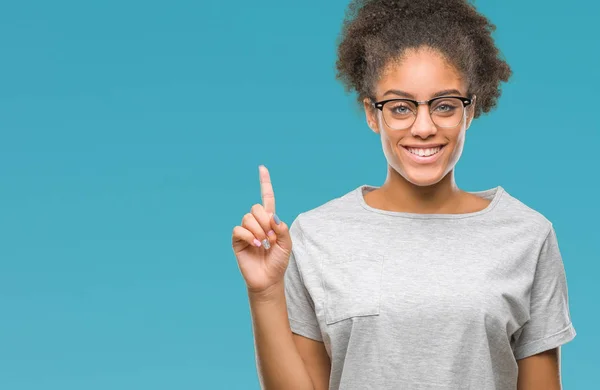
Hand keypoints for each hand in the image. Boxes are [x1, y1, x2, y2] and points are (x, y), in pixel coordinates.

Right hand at [232, 165, 292, 293]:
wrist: (269, 279)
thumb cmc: (278, 262)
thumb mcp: (287, 245)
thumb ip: (283, 229)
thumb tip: (272, 217)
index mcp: (269, 221)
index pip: (266, 198)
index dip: (264, 183)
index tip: (262, 168)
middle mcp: (256, 223)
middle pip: (256, 208)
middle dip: (265, 221)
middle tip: (271, 238)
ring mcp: (246, 231)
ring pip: (248, 218)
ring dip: (259, 231)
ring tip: (264, 244)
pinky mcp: (237, 241)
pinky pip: (239, 230)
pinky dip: (249, 236)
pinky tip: (256, 246)